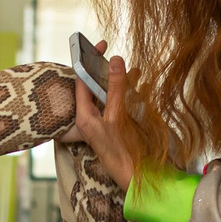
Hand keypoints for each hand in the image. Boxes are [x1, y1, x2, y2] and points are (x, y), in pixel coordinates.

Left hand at [65, 44, 137, 189]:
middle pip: (94, 86)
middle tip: (115, 54)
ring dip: (120, 81)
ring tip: (135, 71)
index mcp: (83, 116)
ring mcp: (101, 121)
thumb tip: (115, 61)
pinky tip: (139, 85)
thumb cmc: (120, 151)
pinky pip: (117, 102)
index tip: (97, 45)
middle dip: (106, 70)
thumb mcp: (117, 116)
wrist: (132, 176)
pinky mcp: (113, 125)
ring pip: (108, 93)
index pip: (81, 81)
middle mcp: (89, 117)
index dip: (87, 61)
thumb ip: (115, 88)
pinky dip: (127, 92)